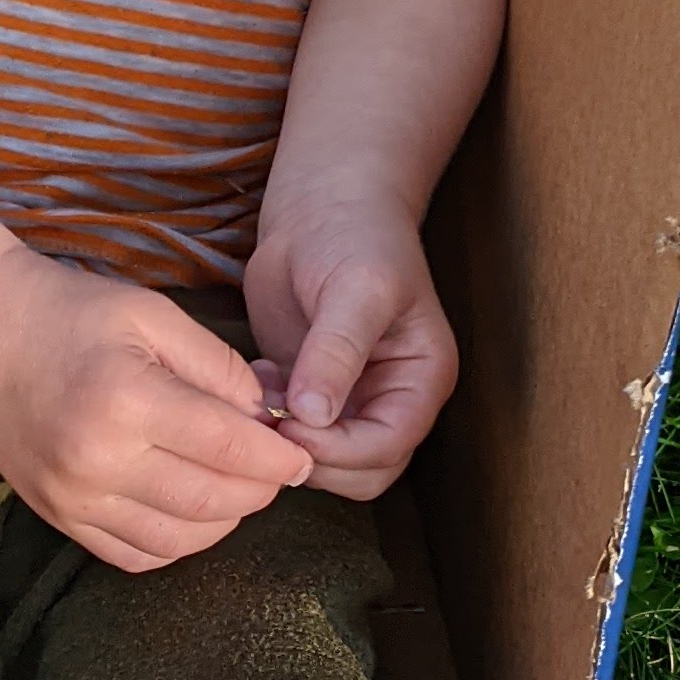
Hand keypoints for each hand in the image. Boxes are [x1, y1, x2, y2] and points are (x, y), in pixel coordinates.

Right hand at [0, 244, 306, 573]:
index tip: (303, 456)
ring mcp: (74, 497)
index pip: (230, 450)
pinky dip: (177, 543)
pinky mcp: (58, 516)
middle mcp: (98, 460)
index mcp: (128, 401)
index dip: (279, 459)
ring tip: (237, 488)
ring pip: (179, 541)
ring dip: (224, 522)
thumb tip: (269, 418)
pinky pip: (134, 556)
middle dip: (260, 490)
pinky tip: (191, 512)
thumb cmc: (68, 312)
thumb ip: (219, 366)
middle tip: (276, 469)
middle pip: (212, 502)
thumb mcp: (152, 314)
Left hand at [242, 197, 457, 497]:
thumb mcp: (355, 288)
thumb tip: (316, 417)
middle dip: (314, 458)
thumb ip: (336, 353)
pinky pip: (293, 436)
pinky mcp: (311, 394)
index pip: (389, 447)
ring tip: (263, 393)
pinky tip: (258, 378)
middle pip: (363, 473)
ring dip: (288, 443)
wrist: (320, 206)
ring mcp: (351, 401)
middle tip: (270, 418)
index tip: (293, 421)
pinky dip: (269, 423)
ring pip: (327, 465)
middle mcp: (393, 399)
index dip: (340, 451)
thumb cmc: (354, 235)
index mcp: (421, 379)